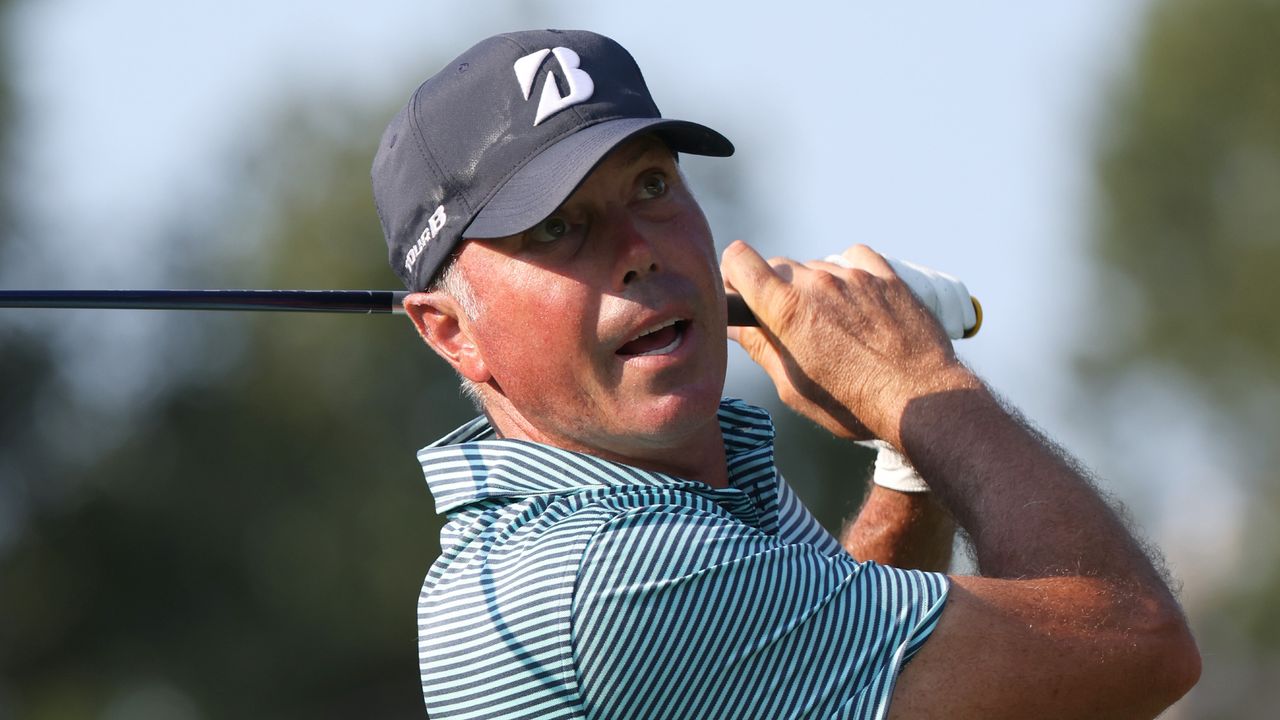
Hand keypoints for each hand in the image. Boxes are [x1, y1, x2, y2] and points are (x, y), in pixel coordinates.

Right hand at [720, 241, 975, 444]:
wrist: (923, 399)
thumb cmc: (854, 404)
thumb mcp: (792, 387)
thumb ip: (760, 348)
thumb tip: (735, 326)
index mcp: (785, 309)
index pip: (740, 260)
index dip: (733, 276)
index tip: (740, 294)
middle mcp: (816, 282)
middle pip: (778, 267)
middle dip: (776, 291)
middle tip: (790, 326)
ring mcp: (853, 276)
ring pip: (816, 268)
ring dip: (815, 289)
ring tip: (834, 327)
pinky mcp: (884, 276)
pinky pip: (854, 259)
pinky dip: (848, 274)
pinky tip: (855, 300)